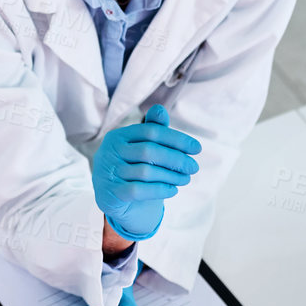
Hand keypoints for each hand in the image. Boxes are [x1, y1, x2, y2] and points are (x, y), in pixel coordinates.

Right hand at [91, 105, 200, 240]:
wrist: (109, 196)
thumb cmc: (130, 166)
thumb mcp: (140, 146)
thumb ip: (152, 129)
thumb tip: (160, 109)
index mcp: (118, 135)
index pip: (151, 131)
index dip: (176, 139)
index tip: (197, 148)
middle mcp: (110, 151)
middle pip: (149, 151)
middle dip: (177, 159)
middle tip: (194, 167)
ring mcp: (108, 172)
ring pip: (146, 172)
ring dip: (171, 176)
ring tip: (186, 179)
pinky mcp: (111, 192)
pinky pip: (139, 190)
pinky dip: (160, 190)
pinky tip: (173, 190)